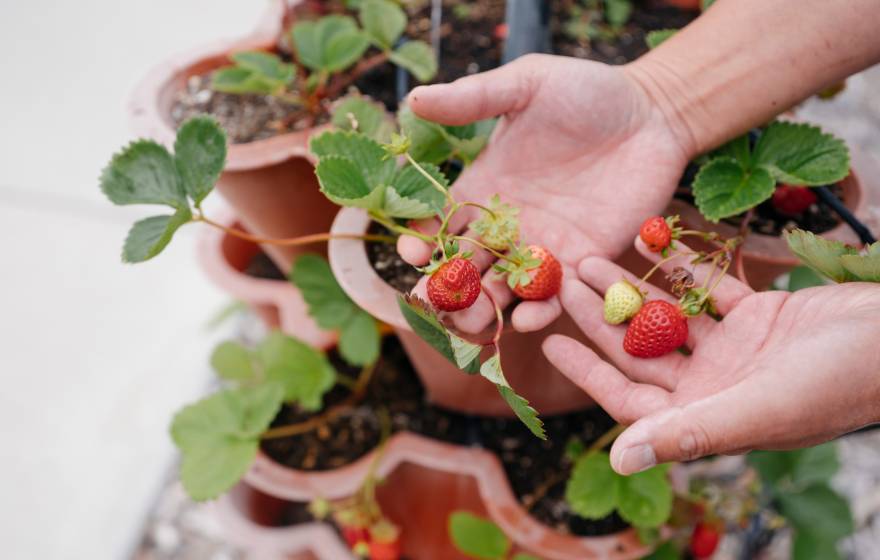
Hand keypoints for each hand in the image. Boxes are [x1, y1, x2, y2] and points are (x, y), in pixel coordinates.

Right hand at [399, 54, 692, 333]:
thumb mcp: (526, 85)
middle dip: (446, 291)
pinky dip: (538, 313)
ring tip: (473, 321)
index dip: (422, 243)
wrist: (652, 115)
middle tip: (437, 300)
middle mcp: (506, 225)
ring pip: (501, 294)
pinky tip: (528, 318)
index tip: (413, 253)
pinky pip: (553, 299)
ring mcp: (543, 248)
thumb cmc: (588, 91)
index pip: (440, 225)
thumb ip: (473, 98)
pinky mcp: (581, 263)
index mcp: (482, 187)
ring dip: (483, 312)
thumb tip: (413, 99)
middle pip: (464, 270)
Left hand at [543, 239, 879, 474]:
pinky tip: (646, 242)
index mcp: (706, 414)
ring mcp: (734, 350)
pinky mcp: (758, 317)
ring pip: (667, 317)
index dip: (588, 372)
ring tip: (590, 259)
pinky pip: (708, 290)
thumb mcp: (756, 410)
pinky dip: (680, 270)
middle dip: (600, 318)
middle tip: (561, 284)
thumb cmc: (836, 383)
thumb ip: (687, 433)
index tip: (548, 343)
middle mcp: (714, 384)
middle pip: (640, 350)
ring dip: (630, 290)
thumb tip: (618, 460)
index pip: (629, 397)